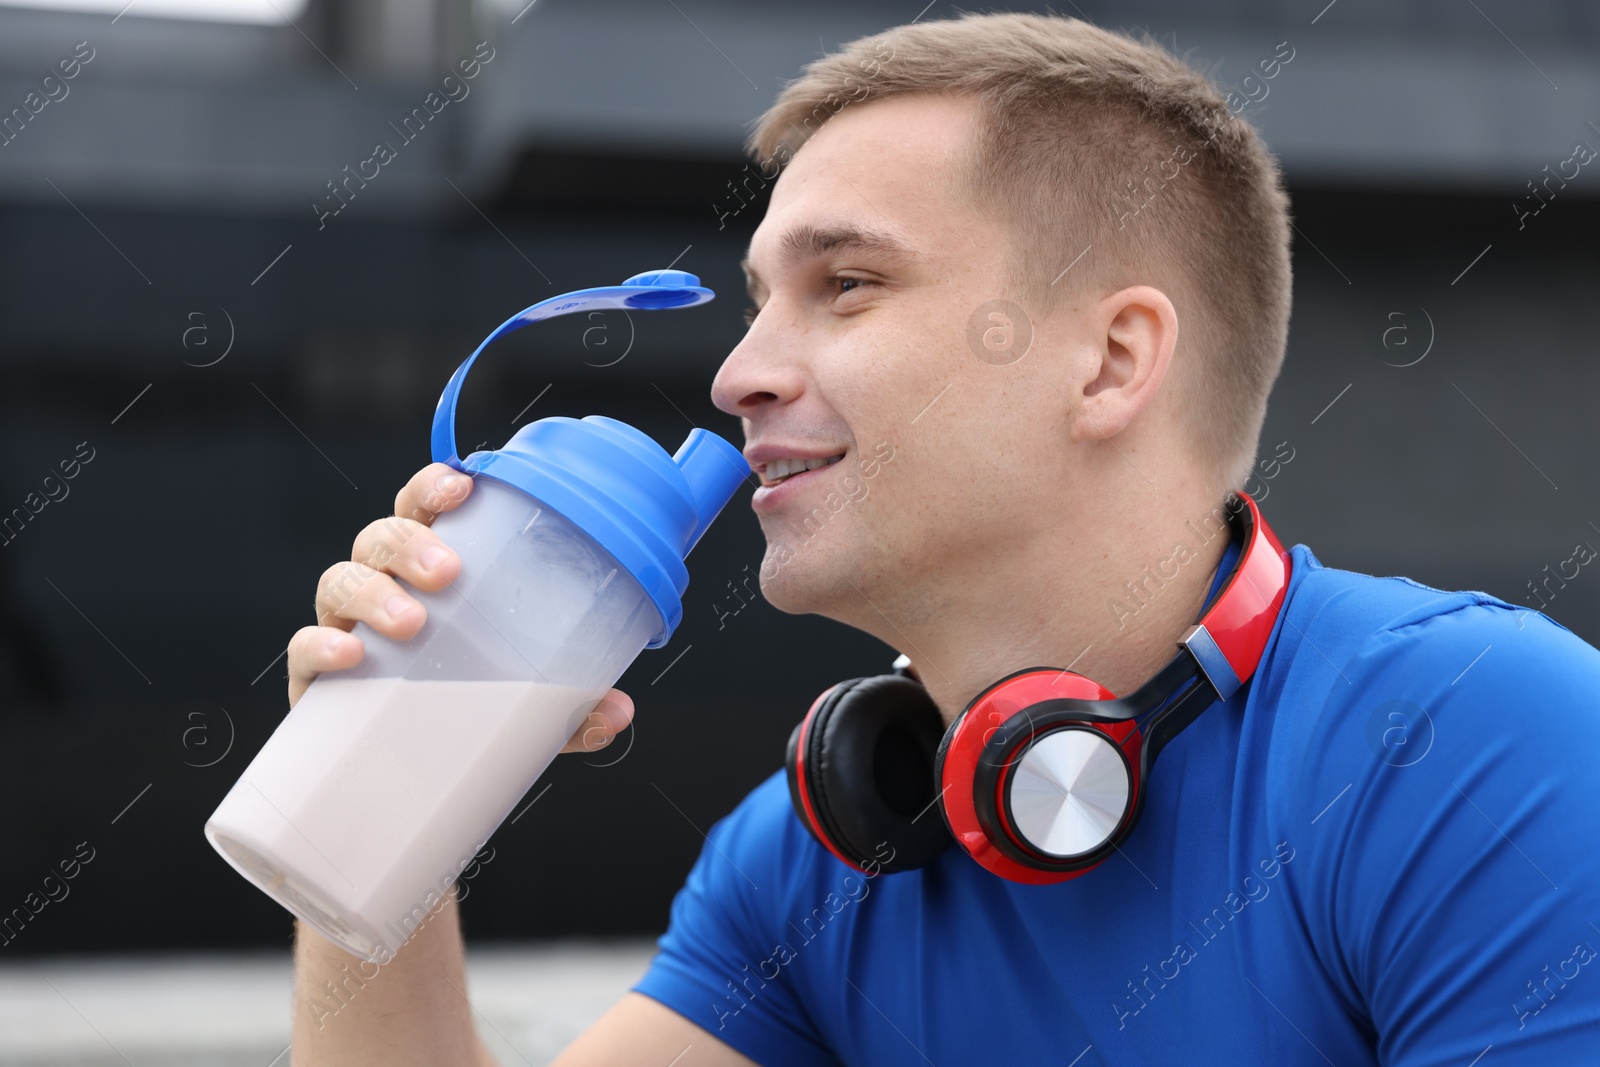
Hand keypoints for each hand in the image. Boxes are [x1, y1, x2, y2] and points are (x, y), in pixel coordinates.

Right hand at [283, 462, 636, 752]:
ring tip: (411, 621)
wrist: (404, 786)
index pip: (423, 509)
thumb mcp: (525, 707)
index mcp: (427, 572)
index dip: (435, 486)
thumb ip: (569, 708)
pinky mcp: (314, 682)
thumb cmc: (465, 712)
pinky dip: (320, 646)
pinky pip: (304, 648)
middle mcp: (381, 589)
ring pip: (339, 580)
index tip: (463, 484)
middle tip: (449, 573)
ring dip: (373, 591)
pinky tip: (348, 655)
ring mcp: (342, 630)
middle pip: (380, 537)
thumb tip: (618, 712)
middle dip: (411, 543)